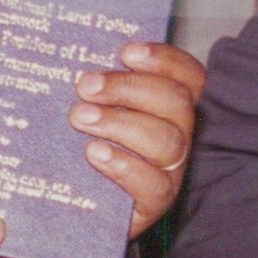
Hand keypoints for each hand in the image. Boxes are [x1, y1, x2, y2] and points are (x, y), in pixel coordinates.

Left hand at [69, 42, 203, 237]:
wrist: (69, 205)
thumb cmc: (80, 147)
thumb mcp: (89, 109)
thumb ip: (94, 85)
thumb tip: (71, 56)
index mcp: (168, 105)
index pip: (188, 76)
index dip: (165, 59)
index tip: (126, 52)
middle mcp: (177, 134)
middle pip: (176, 102)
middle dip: (129, 87)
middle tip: (85, 86)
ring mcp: (170, 170)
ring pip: (168, 140)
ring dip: (121, 123)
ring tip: (80, 118)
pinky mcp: (154, 203)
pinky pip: (154, 184)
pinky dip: (124, 165)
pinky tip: (94, 153)